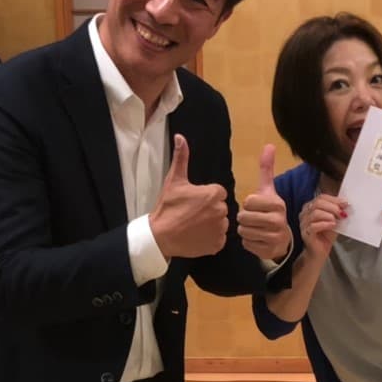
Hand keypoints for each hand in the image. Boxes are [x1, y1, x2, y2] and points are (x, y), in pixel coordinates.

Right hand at [150, 134, 228, 258]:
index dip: (206, 197)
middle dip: (209, 210)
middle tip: (192, 214)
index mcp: (214, 194)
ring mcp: (220, 229)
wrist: (160, 235)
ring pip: (220, 223)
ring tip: (194, 225)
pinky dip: (211, 239)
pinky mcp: (218, 245)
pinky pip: (219, 239)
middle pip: (220, 208)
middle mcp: (221, 211)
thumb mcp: (174, 180)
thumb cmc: (168, 207)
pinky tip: (197, 236)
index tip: (193, 203)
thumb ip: (181, 158)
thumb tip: (180, 137)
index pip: (218, 193)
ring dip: (211, 224)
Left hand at [237, 144, 293, 261]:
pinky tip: (257, 239)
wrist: (282, 238)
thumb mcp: (268, 190)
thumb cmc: (270, 211)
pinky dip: (248, 242)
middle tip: (253, 219)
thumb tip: (269, 145)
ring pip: (243, 231)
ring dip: (245, 230)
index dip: (248, 204)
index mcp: (277, 203)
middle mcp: (278, 220)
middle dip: (244, 218)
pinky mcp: (268, 250)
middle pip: (243, 217)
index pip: (248, 201)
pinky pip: (246, 244)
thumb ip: (267, 169)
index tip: (256, 206)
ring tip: (255, 228)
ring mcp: (274, 237)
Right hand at [299, 193, 346, 261]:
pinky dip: (325, 224)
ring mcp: (303, 223)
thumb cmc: (325, 236)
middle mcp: (304, 213)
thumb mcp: (334, 220)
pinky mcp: (305, 233)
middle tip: (342, 213)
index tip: (345, 203)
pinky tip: (332, 225)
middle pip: (318, 203)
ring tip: (337, 220)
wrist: (319, 252)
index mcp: (310, 207)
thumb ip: (337, 212)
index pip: (321, 197)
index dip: (334, 199)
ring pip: (315, 213)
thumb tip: (345, 204)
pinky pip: (313, 226)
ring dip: (329, 215)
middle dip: (333, 207)